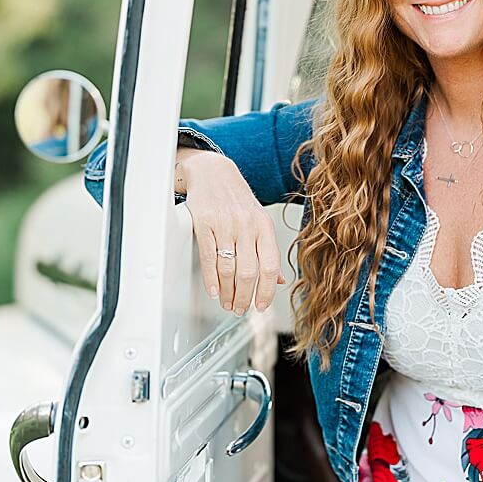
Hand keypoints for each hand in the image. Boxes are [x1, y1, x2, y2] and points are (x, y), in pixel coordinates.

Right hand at [180, 150, 284, 314]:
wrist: (214, 173)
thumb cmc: (237, 200)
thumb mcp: (260, 222)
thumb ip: (268, 251)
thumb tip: (278, 280)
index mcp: (265, 227)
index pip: (271, 266)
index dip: (266, 290)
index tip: (261, 306)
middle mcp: (248, 226)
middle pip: (249, 272)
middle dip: (244, 296)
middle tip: (240, 308)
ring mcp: (226, 225)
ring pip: (229, 268)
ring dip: (227, 292)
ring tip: (226, 302)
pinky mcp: (204, 224)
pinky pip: (209, 258)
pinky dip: (211, 279)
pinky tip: (214, 290)